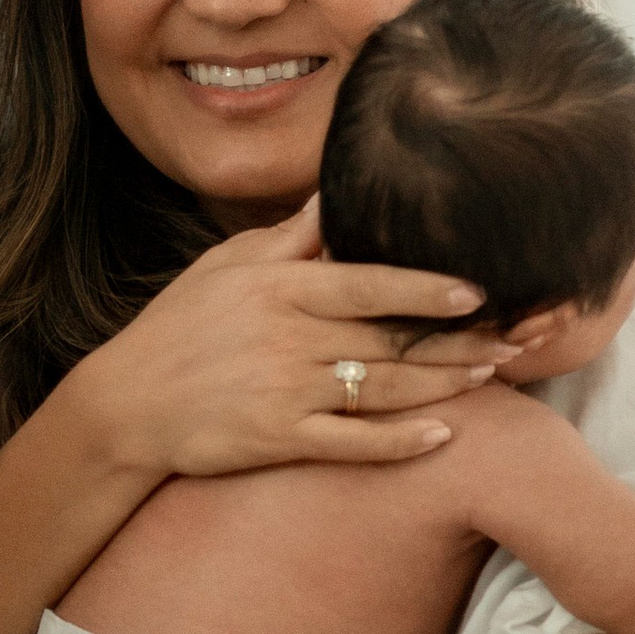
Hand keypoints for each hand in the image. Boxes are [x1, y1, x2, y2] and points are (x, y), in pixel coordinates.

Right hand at [77, 201, 517, 484]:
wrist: (124, 405)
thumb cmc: (178, 328)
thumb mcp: (225, 266)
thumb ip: (288, 236)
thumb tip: (334, 190)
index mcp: (278, 289)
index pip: (366, 284)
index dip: (424, 288)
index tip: (474, 291)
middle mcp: (287, 338)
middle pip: (388, 339)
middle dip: (454, 341)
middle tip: (510, 339)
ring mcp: (284, 392)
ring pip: (382, 389)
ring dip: (441, 385)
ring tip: (487, 376)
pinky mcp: (277, 439)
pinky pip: (352, 443)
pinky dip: (398, 442)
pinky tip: (441, 437)